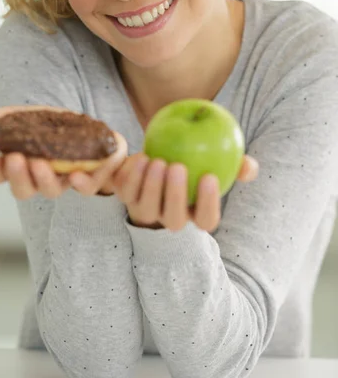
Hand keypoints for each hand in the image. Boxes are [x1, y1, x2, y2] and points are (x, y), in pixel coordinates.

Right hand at [0, 104, 127, 199]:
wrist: (91, 128)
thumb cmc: (52, 128)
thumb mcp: (20, 117)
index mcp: (21, 166)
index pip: (0, 175)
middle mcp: (40, 177)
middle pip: (23, 189)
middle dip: (17, 176)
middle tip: (15, 159)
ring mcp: (64, 179)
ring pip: (51, 190)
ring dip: (43, 179)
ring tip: (40, 162)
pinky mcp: (90, 177)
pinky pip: (87, 187)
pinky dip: (82, 183)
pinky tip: (77, 174)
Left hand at [111, 154, 258, 231]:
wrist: (160, 157)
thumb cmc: (195, 162)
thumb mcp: (216, 162)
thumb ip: (235, 165)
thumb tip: (250, 166)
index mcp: (195, 213)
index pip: (206, 220)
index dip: (208, 204)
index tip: (210, 177)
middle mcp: (170, 217)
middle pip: (173, 220)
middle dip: (175, 196)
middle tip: (177, 167)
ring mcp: (146, 209)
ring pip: (146, 208)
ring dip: (151, 185)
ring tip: (157, 160)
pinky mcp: (127, 196)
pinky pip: (126, 191)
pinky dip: (132, 176)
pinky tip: (140, 157)